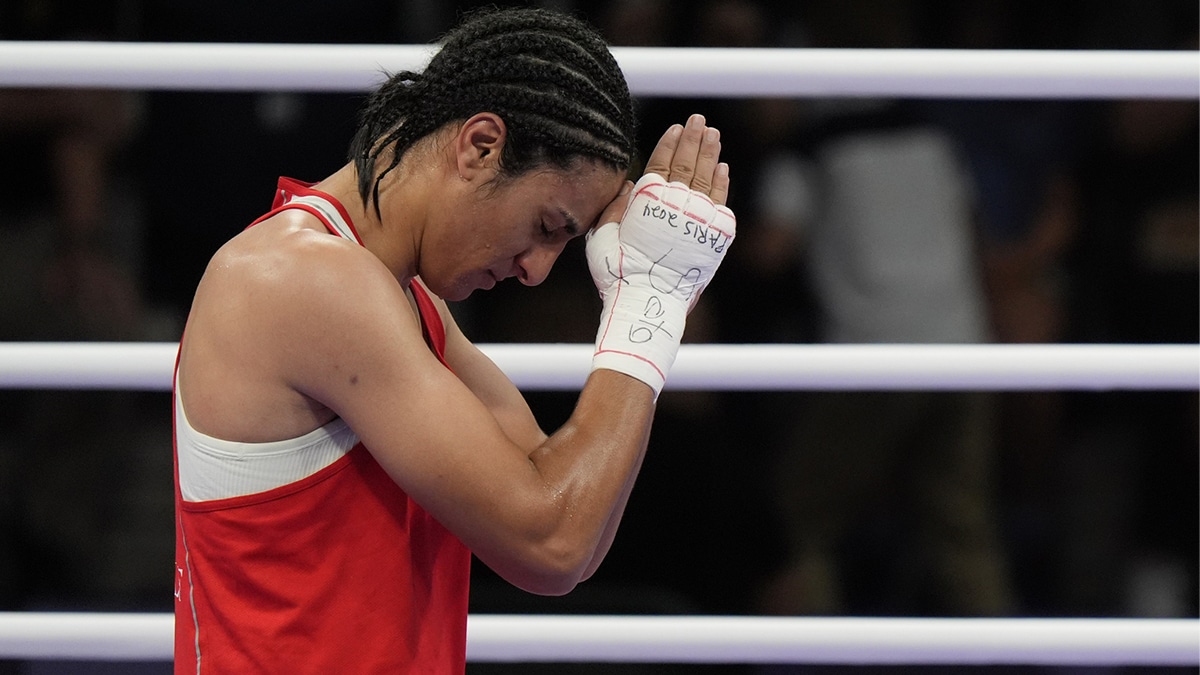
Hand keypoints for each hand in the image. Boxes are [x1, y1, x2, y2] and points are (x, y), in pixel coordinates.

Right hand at [586, 115, 735, 396]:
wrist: (648, 302)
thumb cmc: (618, 274)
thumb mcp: (602, 237)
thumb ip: (615, 208)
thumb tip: (631, 184)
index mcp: (648, 201)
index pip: (661, 163)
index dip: (668, 143)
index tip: (675, 127)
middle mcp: (676, 204)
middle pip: (686, 164)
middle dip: (693, 138)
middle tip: (698, 120)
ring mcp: (698, 218)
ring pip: (706, 178)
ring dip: (709, 153)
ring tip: (713, 135)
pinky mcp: (715, 235)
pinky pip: (720, 202)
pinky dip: (721, 182)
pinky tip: (722, 168)